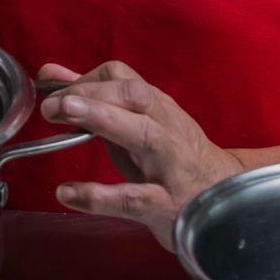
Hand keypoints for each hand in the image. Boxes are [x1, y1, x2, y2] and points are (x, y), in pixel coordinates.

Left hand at [37, 60, 246, 249]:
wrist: (228, 202)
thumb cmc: (174, 159)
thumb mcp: (138, 124)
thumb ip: (95, 99)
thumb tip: (50, 75)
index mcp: (158, 109)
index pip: (123, 77)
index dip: (85, 79)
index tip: (54, 92)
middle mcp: (167, 130)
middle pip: (135, 96)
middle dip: (91, 93)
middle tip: (52, 104)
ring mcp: (170, 167)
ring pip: (143, 135)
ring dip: (102, 119)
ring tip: (62, 115)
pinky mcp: (166, 205)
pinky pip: (132, 198)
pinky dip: (97, 196)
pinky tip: (68, 193)